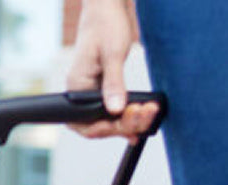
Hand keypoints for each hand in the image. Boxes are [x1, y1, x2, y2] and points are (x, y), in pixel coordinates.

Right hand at [66, 0, 158, 143]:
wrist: (107, 7)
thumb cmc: (105, 24)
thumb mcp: (112, 53)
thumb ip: (114, 83)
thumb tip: (116, 109)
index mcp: (76, 88)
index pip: (87, 123)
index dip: (109, 128)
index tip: (130, 122)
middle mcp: (81, 95)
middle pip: (100, 125)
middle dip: (125, 125)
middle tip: (147, 114)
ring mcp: (92, 94)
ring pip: (109, 120)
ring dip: (131, 121)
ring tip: (150, 113)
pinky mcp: (103, 90)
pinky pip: (114, 110)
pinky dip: (129, 115)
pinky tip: (142, 117)